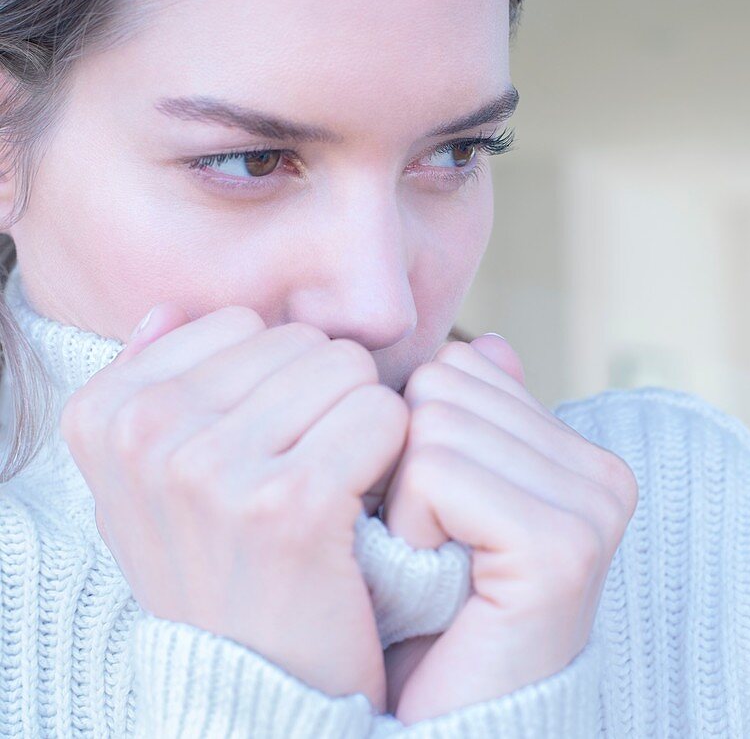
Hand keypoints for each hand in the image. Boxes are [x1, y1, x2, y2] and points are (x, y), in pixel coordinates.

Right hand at [60, 303, 404, 707]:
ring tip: (337, 489)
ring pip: (349, 368)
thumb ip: (154, 387)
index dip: (278, 385)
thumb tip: (169, 309)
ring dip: (364, 425)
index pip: (243, 323)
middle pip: (302, 341)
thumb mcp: (154, 486)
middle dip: (327, 400)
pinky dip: (396, 457)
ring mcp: (211, 467)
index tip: (266, 452)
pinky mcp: (291, 503)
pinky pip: (384, 415)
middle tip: (314, 473)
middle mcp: (146, 432)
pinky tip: (369, 507)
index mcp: (106, 413)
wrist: (256, 687)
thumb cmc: (222, 574)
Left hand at [377, 334, 638, 721]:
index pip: (462, 368)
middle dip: (407, 465)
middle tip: (431, 548)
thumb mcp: (451, 505)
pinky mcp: (562, 546)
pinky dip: (410, 529)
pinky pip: (435, 474)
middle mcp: (603, 474)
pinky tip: (440, 582)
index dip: (416, 440)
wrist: (452, 726)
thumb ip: (475, 424)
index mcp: (582, 457)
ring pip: (432, 423)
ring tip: (437, 568)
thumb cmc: (436, 620)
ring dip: (404, 503)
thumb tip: (488, 344)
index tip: (437, 521)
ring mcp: (593, 508)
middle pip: (444, 386)